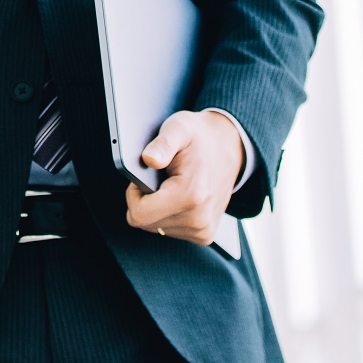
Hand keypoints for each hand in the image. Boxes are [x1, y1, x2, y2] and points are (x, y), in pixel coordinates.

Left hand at [124, 109, 243, 244]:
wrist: (229, 147)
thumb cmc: (199, 137)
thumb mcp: (178, 128)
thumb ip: (162, 144)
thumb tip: (148, 159)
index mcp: (191, 195)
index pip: (138, 215)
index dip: (133, 194)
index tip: (144, 178)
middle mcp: (199, 219)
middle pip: (145, 223)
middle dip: (144, 200)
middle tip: (159, 179)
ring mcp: (203, 230)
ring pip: (155, 227)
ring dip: (156, 207)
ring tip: (171, 186)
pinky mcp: (204, 235)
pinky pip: (169, 231)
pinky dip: (168, 214)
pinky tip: (178, 196)